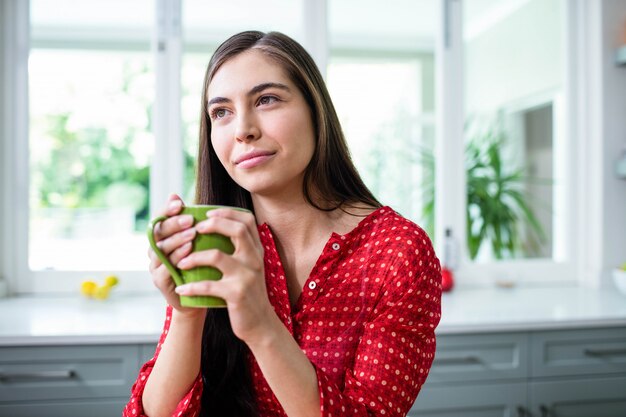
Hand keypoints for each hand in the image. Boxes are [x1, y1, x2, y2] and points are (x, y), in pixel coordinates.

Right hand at [148, 194, 203, 316]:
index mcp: (162, 238)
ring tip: (192, 232)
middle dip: (173, 224)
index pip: (159, 219)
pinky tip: (189, 250)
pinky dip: (176, 257)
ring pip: (160, 249)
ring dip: (176, 239)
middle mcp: (155, 250)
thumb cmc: (201, 265)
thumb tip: (197, 200)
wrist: (200, 297)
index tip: (179, 202)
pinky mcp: (160, 281)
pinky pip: (165, 267)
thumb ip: (196, 223)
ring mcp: (155, 266)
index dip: (166, 210)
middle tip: (189, 218)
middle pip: (158, 232)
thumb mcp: (201, 242)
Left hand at [174, 208, 275, 344]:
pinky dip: (191, 286)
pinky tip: (181, 288)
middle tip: (195, 229)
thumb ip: (239, 249)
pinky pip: (208, 285)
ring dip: (194, 257)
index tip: (208, 214)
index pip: (247, 221)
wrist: (260, 323)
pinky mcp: (237, 294)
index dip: (227, 212)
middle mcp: (255, 260)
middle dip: (213, 224)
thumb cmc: (247, 292)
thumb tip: (214, 227)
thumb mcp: (249, 267)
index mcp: (257, 250)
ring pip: (217, 256)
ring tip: (180, 262)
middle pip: (237, 230)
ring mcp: (247, 276)